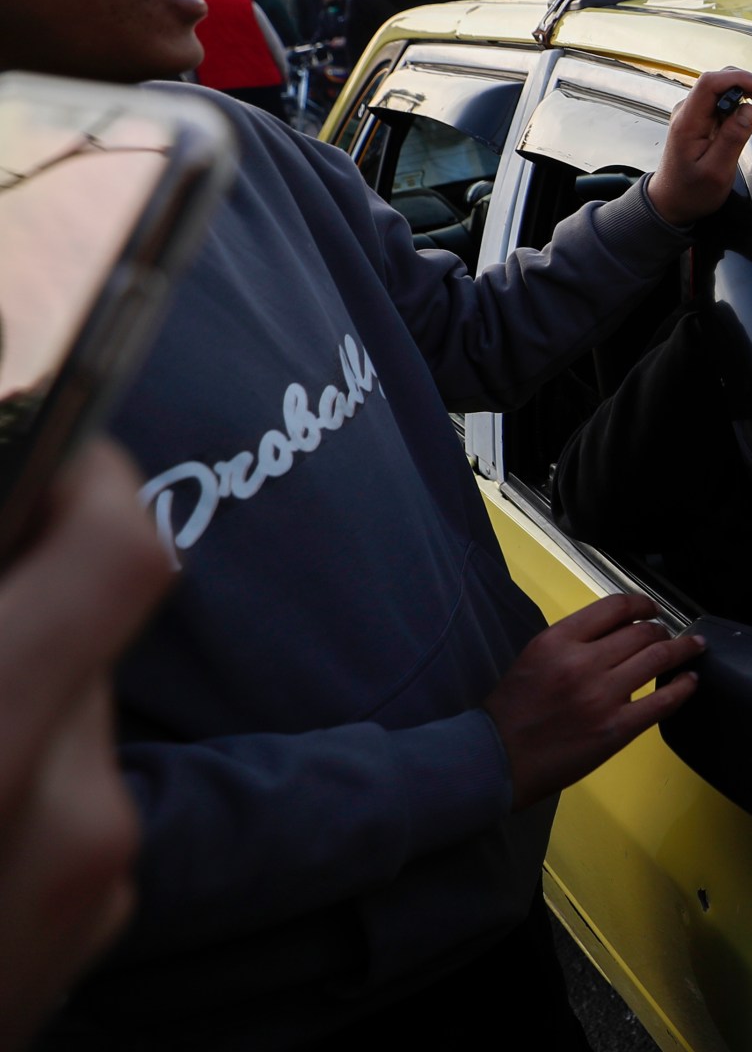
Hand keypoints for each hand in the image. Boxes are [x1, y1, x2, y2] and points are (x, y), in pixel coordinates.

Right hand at [0, 443, 172, 1047]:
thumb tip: (1, 522)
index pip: (117, 553)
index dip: (79, 468)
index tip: (40, 428)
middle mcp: (66, 822)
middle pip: (82, 630)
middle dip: (4, 584)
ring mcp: (84, 895)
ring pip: (62, 717)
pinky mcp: (77, 946)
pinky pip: (55, 808)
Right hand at [484, 593, 703, 809]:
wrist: (498, 758)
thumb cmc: (513, 709)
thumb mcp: (536, 657)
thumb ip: (575, 642)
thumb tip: (621, 636)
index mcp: (558, 640)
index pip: (614, 607)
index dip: (642, 605)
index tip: (652, 610)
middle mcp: (583, 662)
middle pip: (641, 632)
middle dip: (662, 631)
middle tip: (669, 637)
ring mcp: (603, 696)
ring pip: (658, 658)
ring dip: (682, 650)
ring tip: (694, 648)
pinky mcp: (617, 728)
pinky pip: (663, 701)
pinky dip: (684, 686)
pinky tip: (691, 680)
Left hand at [648, 67, 751, 224]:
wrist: (672, 202)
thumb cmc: (690, 191)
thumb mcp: (716, 172)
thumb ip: (732, 139)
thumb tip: (750, 110)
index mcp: (688, 121)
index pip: (712, 83)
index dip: (743, 80)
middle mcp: (689, 111)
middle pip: (723, 80)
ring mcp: (696, 112)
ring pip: (727, 86)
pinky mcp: (703, 118)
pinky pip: (726, 98)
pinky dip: (748, 98)